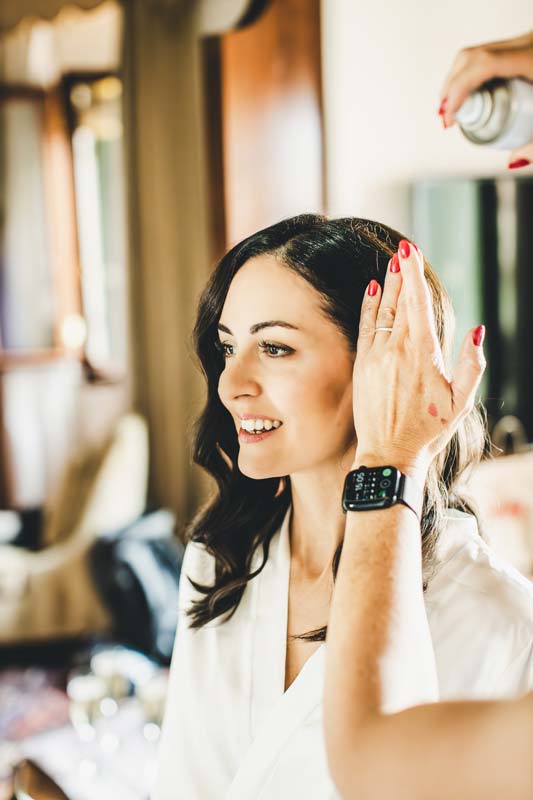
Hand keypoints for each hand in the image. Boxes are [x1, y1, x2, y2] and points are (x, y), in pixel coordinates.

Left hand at [352, 241, 485, 478]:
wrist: (389, 454)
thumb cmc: (428, 430)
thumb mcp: (460, 402)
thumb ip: (471, 366)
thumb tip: (476, 331)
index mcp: (423, 355)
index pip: (417, 303)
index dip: (412, 274)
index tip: (410, 251)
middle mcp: (396, 350)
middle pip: (399, 302)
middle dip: (401, 273)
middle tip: (403, 249)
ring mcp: (376, 356)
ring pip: (382, 311)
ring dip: (387, 285)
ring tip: (391, 264)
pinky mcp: (362, 365)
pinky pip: (365, 327)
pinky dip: (368, 307)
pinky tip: (371, 290)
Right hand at [438, 30, 532, 166]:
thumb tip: (514, 160)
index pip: (482, 65)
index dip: (457, 89)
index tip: (449, 115)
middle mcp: (527, 42)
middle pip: (472, 55)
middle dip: (450, 86)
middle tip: (445, 117)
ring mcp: (526, 41)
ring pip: (477, 52)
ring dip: (457, 79)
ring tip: (452, 110)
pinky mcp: (526, 46)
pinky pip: (489, 55)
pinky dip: (471, 74)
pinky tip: (470, 96)